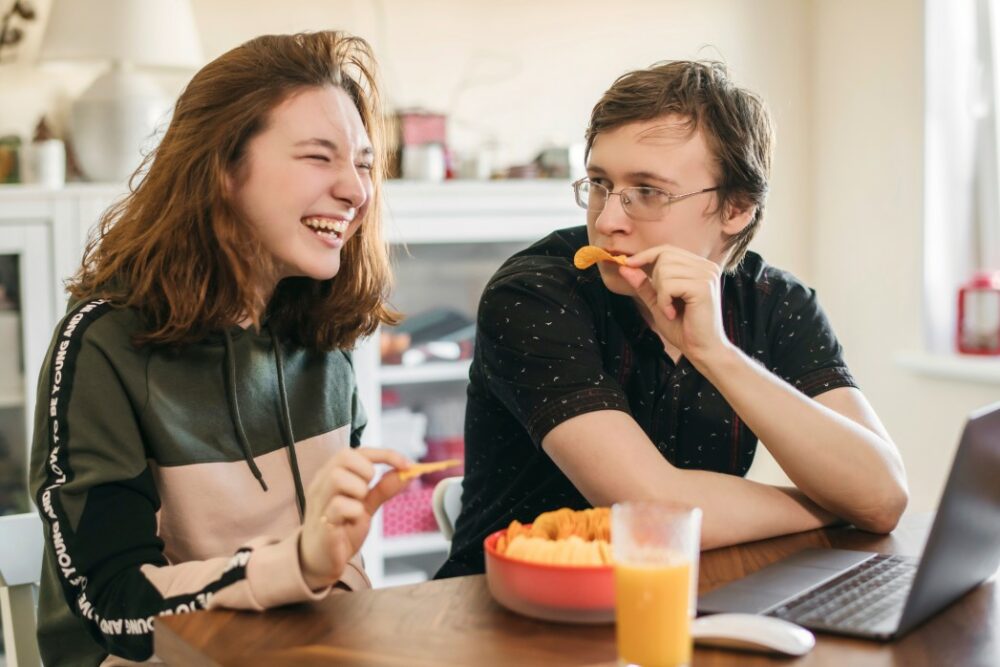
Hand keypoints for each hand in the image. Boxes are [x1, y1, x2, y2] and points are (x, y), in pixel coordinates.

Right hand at [298, 447, 410, 589]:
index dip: (385, 455)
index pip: (358, 452)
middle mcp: (322, 483)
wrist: (321, 561)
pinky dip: (354, 511)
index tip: (407, 464)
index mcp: (332, 474)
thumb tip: (407, 472)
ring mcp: (319, 501)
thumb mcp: (366, 506)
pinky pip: (338, 505)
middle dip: (367, 470)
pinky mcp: (321, 521)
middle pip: (344, 456)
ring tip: (359, 507)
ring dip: (359, 490)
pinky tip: (352, 521)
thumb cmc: (341, 529)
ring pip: (338, 477)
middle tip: (369, 492)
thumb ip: (383, 488)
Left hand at [619, 244, 730, 364]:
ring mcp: (707, 275)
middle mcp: (705, 267)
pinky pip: (669, 284)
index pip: (667, 250)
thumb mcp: (658, 302)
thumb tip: (624, 266)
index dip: (645, 255)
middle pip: (664, 256)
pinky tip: (673, 313)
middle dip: (655, 279)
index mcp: (698, 267)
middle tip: (664, 301)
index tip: (628, 263)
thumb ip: (644, 284)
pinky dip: (664, 301)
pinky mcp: (703, 286)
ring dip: (660, 293)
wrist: (701, 350)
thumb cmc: (682, 328)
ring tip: (670, 309)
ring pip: (665, 269)